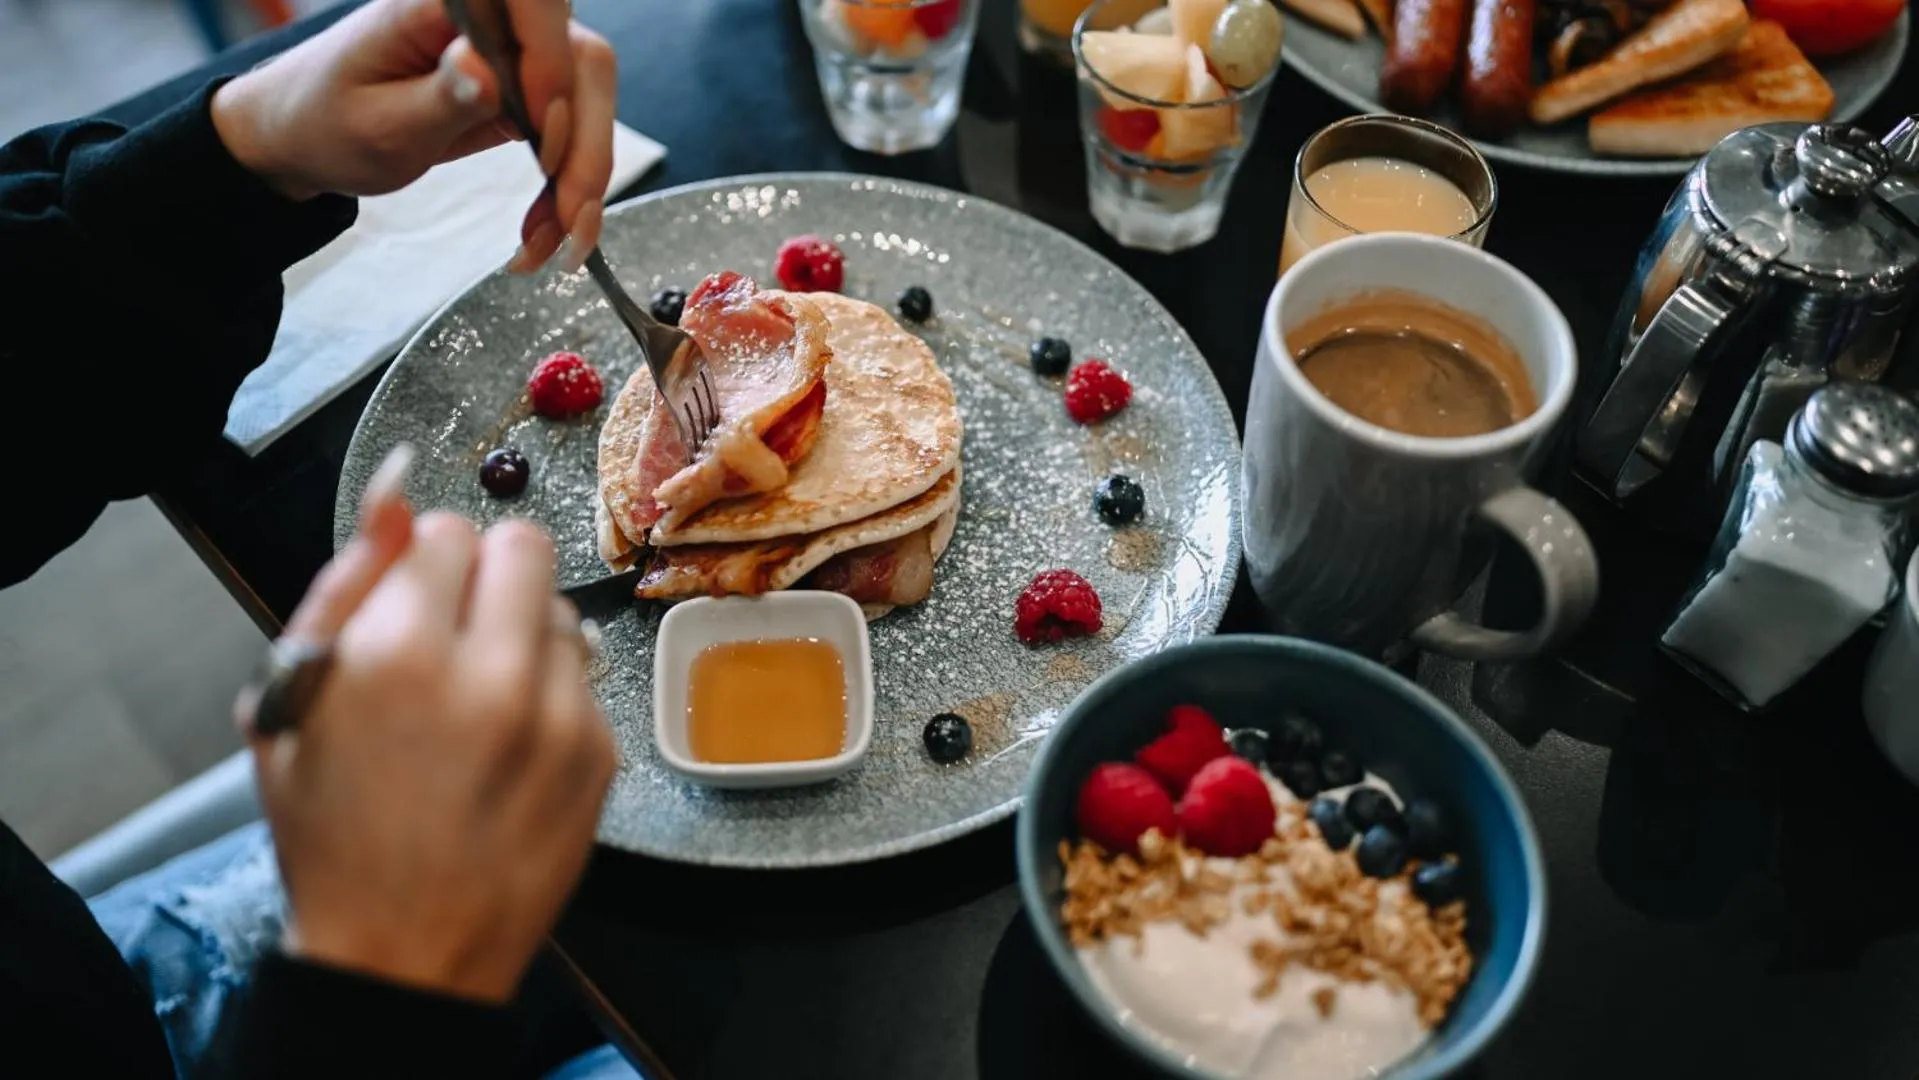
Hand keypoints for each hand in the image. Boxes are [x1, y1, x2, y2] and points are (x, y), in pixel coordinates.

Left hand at [211, 0, 616, 271]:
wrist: (307, 136)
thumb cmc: (327, 121)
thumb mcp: (378, 123)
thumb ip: (440, 95)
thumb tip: (484, 67)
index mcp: (446, 0)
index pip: (534, 1)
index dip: (551, 61)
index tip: (542, 134)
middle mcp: (492, 15)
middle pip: (582, 60)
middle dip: (585, 148)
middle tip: (566, 220)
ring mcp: (514, 52)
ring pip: (588, 101)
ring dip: (584, 178)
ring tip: (552, 242)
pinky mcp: (525, 89)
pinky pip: (575, 130)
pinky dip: (570, 185)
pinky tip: (547, 228)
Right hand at [242, 447, 616, 1002]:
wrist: (404, 952)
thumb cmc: (332, 831)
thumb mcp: (293, 701)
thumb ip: (346, 581)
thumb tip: (398, 487)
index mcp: (398, 655)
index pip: (444, 530)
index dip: (421, 563)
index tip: (410, 603)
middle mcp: (492, 677)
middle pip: (524, 546)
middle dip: (486, 574)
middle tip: (454, 630)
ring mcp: (560, 718)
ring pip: (563, 611)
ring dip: (525, 635)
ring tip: (479, 701)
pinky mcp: (602, 756)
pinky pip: (586, 679)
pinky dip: (552, 695)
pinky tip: (511, 747)